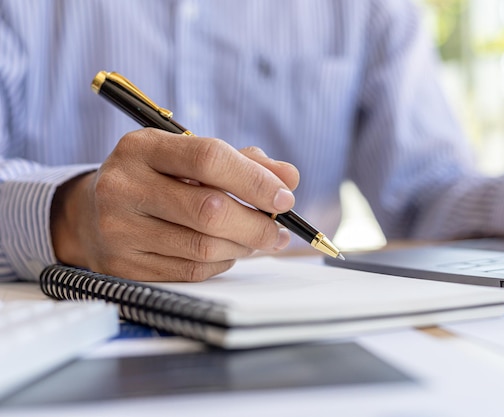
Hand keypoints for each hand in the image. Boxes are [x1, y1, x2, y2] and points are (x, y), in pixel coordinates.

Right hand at [51, 128, 299, 280]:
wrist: (91, 214)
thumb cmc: (156, 180)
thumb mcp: (189, 157)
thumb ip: (242, 162)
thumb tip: (289, 177)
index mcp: (142, 148)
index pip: (209, 158)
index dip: (255, 180)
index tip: (285, 197)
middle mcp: (124, 186)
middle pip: (210, 210)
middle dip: (257, 224)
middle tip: (279, 230)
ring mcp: (119, 230)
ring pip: (204, 247)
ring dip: (243, 247)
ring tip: (258, 240)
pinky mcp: (123, 267)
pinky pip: (191, 272)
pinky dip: (221, 264)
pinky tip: (227, 252)